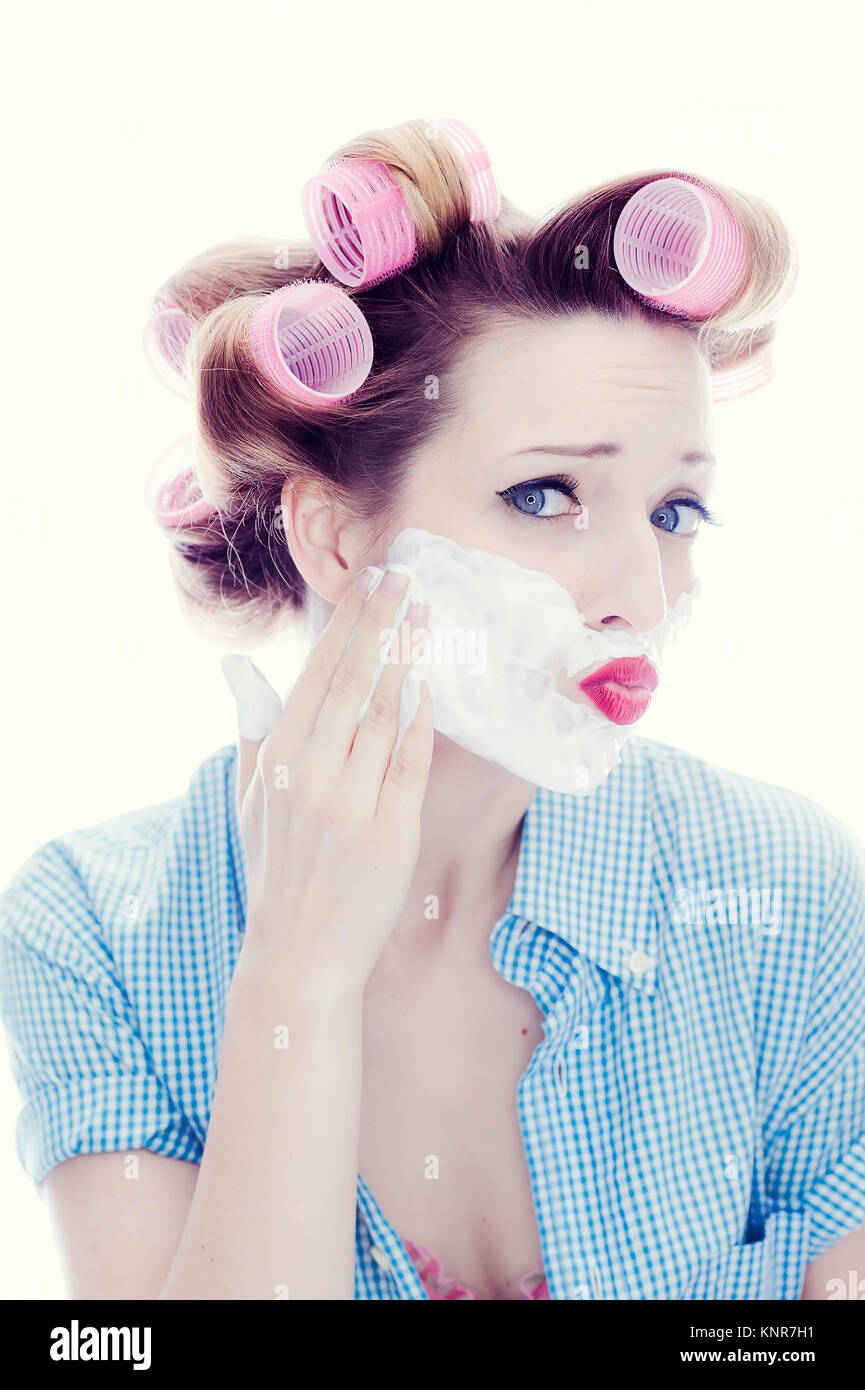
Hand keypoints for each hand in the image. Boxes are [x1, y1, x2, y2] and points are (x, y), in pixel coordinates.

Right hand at [221, 568, 432, 996]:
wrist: (301, 953)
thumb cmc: (277, 868)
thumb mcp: (250, 795)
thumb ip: (252, 727)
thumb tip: (239, 668)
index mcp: (278, 758)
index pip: (318, 672)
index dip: (349, 622)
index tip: (372, 580)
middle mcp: (313, 774)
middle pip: (355, 679)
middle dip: (382, 620)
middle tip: (407, 574)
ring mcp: (353, 803)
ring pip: (386, 712)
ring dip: (407, 658)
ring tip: (424, 616)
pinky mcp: (391, 832)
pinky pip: (412, 762)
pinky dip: (421, 722)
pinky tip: (429, 687)